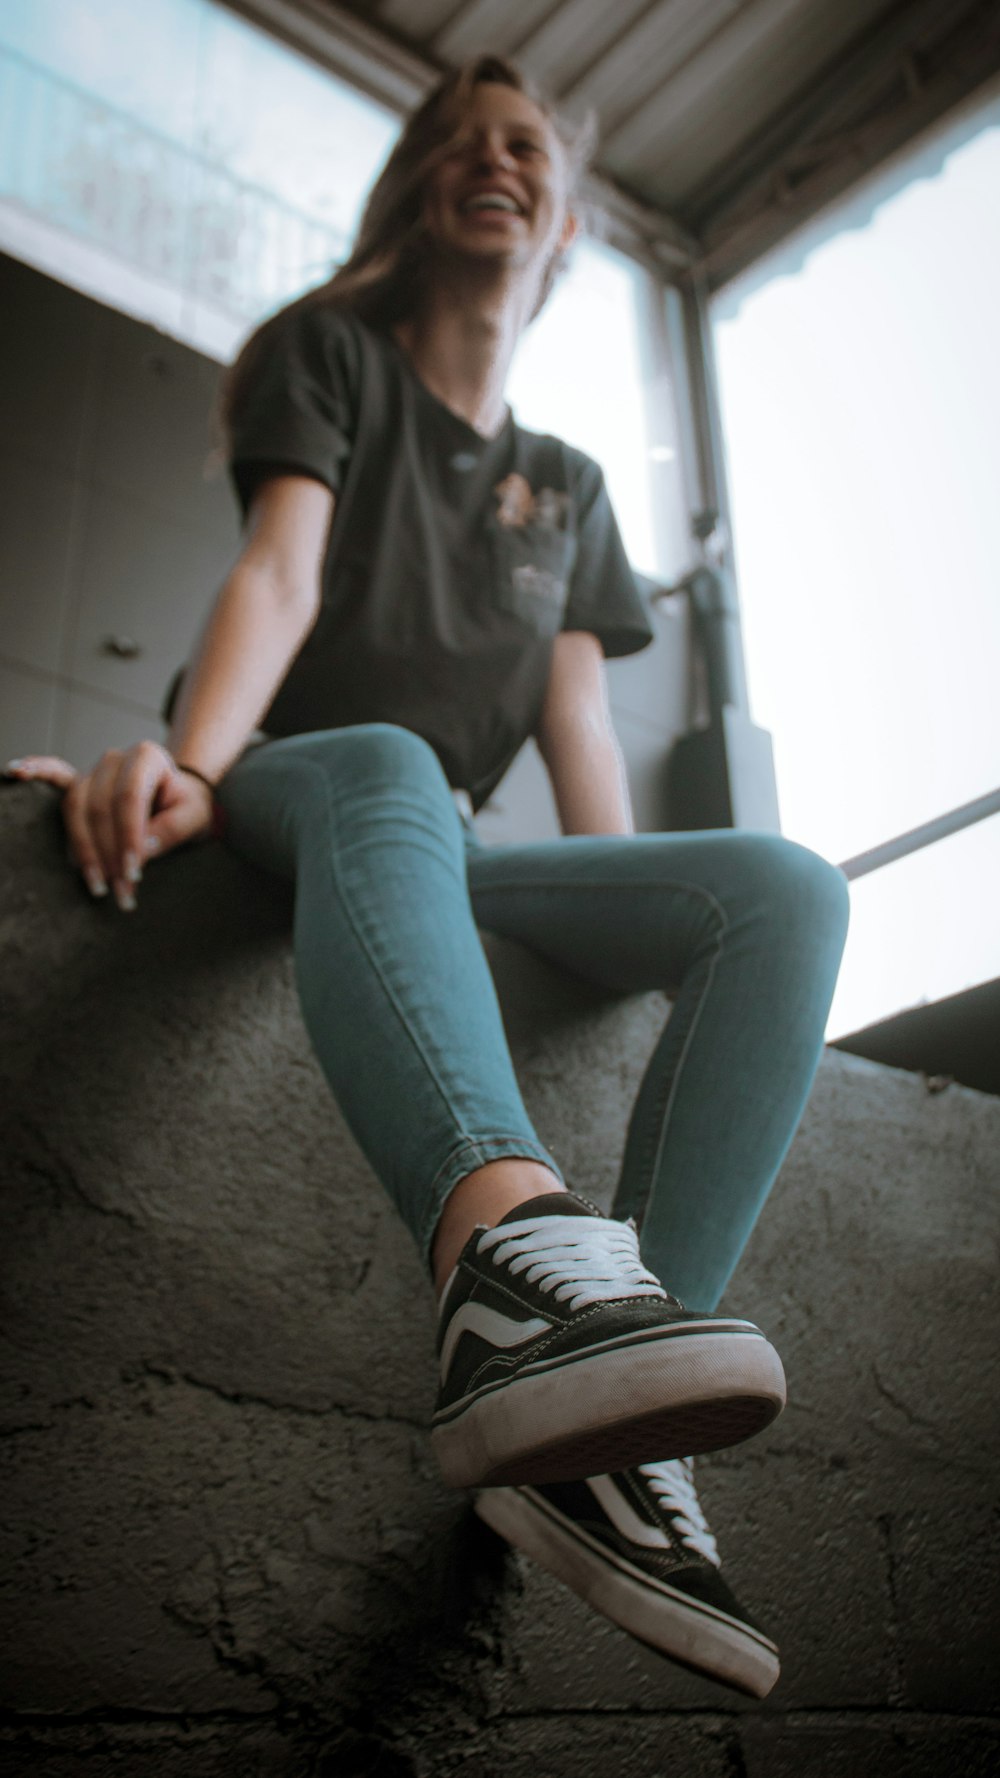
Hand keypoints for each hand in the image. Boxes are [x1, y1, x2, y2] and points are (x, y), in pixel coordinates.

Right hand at [5, 742, 215, 909]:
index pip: (128, 799)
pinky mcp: (78, 783)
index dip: (127, 838)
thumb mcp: (196, 816)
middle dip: (109, 855)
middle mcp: (114, 759)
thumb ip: (174, 828)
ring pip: (75, 807)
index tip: (133, 873)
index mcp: (146, 757)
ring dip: (82, 849)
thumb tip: (144, 849)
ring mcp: (92, 770)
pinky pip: (54, 775)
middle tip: (122, 892)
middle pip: (99, 808)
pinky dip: (35, 771)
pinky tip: (14, 772)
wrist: (180, 796)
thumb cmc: (187, 806)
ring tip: (96, 884)